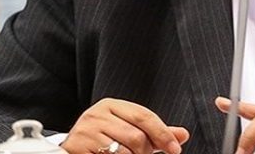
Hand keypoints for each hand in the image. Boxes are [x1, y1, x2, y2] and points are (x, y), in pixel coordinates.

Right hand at [62, 98, 189, 153]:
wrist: (71, 150)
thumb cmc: (104, 140)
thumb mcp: (129, 130)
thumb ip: (155, 132)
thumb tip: (183, 135)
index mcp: (111, 105)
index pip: (144, 116)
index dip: (163, 134)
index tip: (176, 150)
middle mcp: (96, 114)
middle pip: (136, 136)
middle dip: (146, 152)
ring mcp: (85, 131)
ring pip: (123, 152)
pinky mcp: (77, 147)